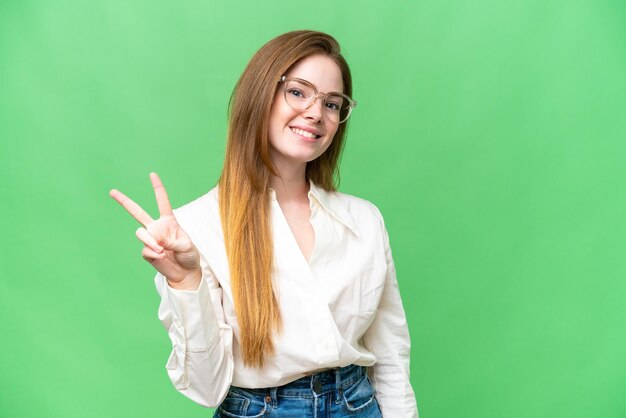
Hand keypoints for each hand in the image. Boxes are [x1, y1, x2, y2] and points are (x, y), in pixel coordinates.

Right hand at [110, 172, 200, 289]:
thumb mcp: (187, 246)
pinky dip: (154, 253)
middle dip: (124, 202)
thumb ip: (173, 242)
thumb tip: (158, 243)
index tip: (152, 175)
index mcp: (169, 221)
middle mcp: (157, 228)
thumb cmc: (189, 255)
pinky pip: (145, 249)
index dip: (157, 188)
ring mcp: (150, 239)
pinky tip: (161, 257)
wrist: (184, 272)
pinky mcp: (147, 252)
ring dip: (150, 241)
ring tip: (161, 250)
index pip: (162, 202)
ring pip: (140, 233)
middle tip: (112, 191)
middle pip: (137, 212)